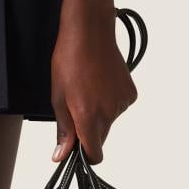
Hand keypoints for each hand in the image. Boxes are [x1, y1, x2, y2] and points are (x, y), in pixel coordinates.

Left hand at [50, 4, 137, 163]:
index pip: (94, 154)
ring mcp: (122, 103)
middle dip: (89, 131)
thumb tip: (61, 155)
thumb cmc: (70, 60)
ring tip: (89, 90)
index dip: (85, 155)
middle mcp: (109, 113)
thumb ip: (64, 130)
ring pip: (109, 122)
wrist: (90, 32)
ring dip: (99, 114)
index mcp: (89, 117)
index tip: (78, 150)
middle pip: (100, 138)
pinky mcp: (130, 93)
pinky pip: (118, 108)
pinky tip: (101, 85)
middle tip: (77, 107)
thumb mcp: (58, 98)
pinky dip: (110, 102)